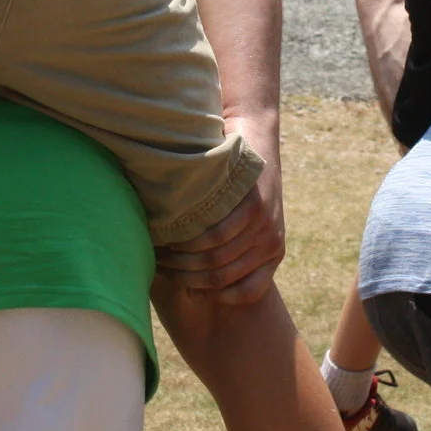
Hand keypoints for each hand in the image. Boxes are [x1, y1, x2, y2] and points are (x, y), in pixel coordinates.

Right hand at [155, 141, 285, 304]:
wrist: (254, 136)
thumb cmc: (239, 184)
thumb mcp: (245, 221)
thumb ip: (230, 248)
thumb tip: (190, 279)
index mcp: (272, 254)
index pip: (243, 293)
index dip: (209, 293)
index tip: (181, 283)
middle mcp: (272, 243)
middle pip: (221, 277)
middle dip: (185, 276)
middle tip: (158, 265)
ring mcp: (266, 225)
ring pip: (216, 258)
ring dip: (182, 259)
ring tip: (158, 250)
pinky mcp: (254, 205)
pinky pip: (216, 234)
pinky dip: (190, 238)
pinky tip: (170, 234)